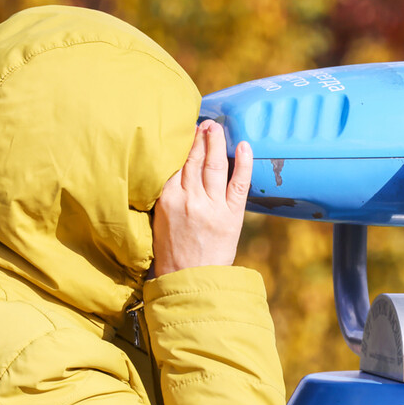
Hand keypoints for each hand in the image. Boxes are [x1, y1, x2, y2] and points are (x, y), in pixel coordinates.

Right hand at [152, 120, 252, 277]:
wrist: (188, 281)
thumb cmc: (170, 252)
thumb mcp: (159, 220)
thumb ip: (166, 194)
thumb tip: (173, 169)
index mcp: (167, 198)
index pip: (176, 162)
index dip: (183, 144)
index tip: (187, 130)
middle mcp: (189, 199)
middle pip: (195, 159)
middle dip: (200, 138)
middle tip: (205, 123)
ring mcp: (211, 206)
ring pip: (214, 166)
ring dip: (216, 143)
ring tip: (217, 128)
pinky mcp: (231, 216)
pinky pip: (239, 184)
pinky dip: (243, 163)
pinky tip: (244, 146)